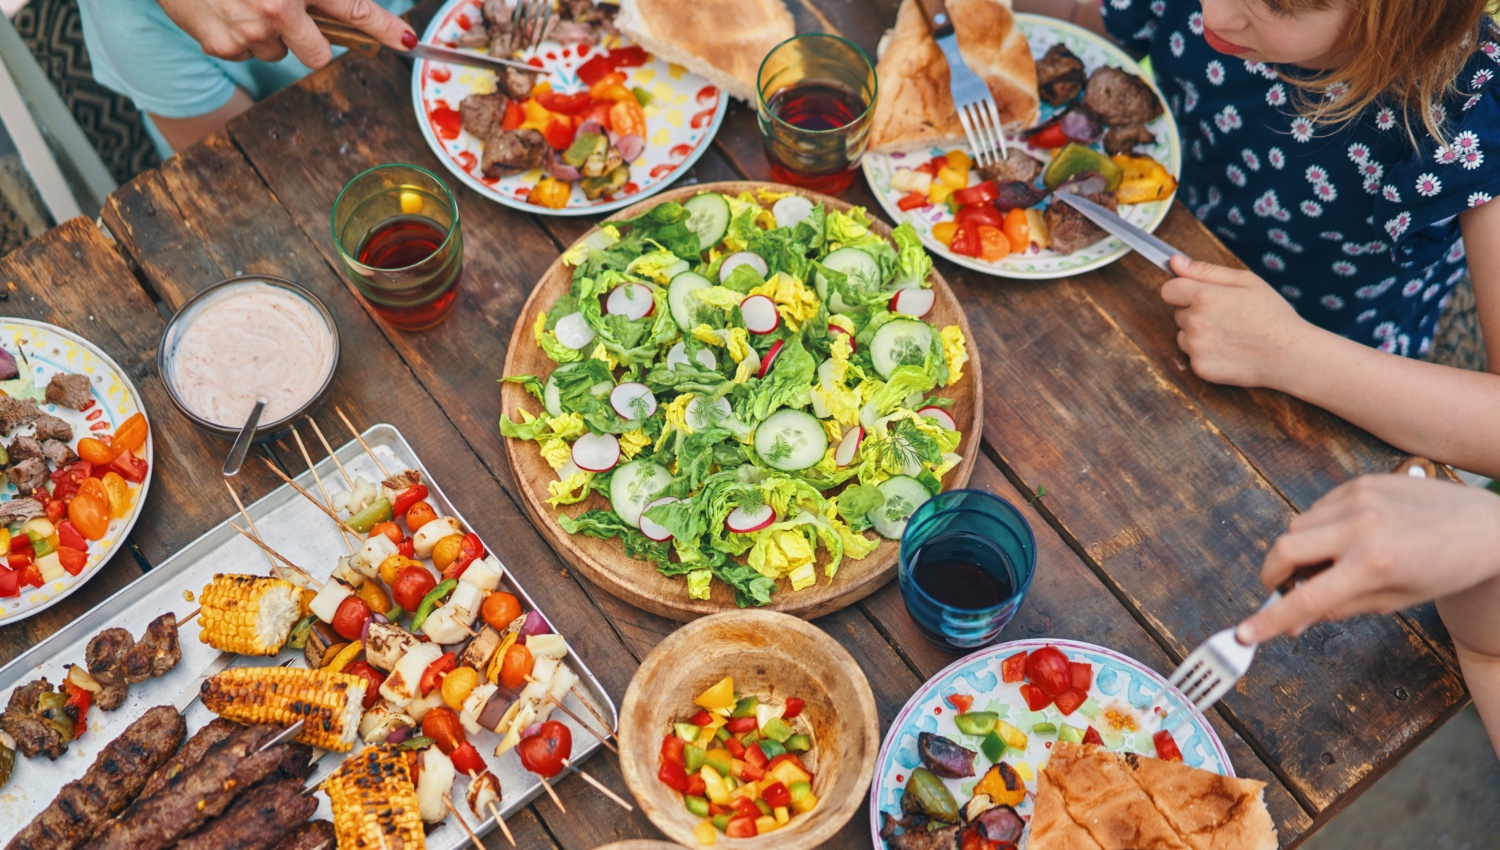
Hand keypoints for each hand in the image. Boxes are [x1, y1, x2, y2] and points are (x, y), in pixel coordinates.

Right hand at [156, 0, 414, 67]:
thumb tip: (332, 3)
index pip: (356, 10)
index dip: (385, 29)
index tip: (407, 42)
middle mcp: (278, 9)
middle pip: (319, 55)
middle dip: (311, 41)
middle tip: (287, 13)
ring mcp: (248, 31)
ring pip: (277, 52)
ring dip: (268, 33)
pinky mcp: (219, 44)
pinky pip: (242, 53)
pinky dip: (235, 35)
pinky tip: (220, 6)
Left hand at [1159, 255, 1311, 387]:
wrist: (1290, 354)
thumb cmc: (1272, 314)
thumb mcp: (1246, 281)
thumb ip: (1205, 271)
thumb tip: (1175, 262)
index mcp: (1204, 297)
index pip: (1169, 290)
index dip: (1183, 291)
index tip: (1198, 296)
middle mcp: (1195, 322)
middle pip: (1179, 313)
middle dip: (1196, 312)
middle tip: (1229, 317)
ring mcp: (1196, 347)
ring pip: (1184, 336)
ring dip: (1199, 334)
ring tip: (1231, 335)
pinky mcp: (1200, 368)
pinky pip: (1193, 356)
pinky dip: (1206, 354)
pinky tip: (1230, 351)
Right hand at [1236, 474, 1499, 642]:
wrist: (1486, 526)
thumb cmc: (1446, 569)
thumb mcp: (1395, 600)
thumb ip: (1339, 608)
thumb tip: (1294, 621)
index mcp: (1375, 565)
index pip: (1306, 598)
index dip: (1270, 620)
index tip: (1244, 634)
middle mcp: (1362, 526)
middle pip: (1284, 549)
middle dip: (1273, 575)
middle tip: (1280, 590)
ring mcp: (1360, 499)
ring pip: (1297, 526)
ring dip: (1299, 550)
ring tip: (1330, 562)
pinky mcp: (1361, 482)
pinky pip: (1318, 508)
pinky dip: (1320, 527)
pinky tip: (1348, 537)